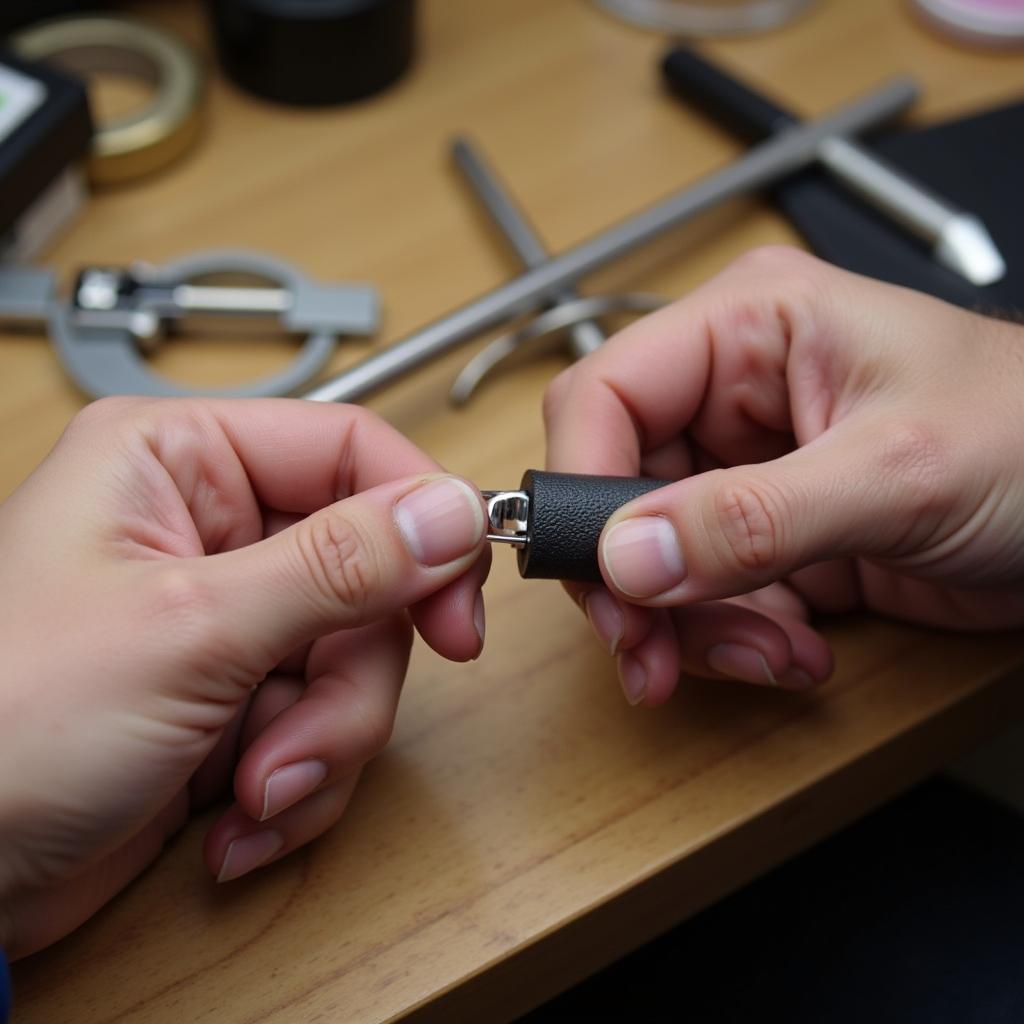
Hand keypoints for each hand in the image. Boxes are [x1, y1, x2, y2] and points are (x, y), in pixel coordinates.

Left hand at [0, 397, 488, 957]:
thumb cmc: (3, 724)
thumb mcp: (192, 630)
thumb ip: (339, 564)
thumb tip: (451, 511)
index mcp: (180, 461)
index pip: (352, 452)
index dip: (422, 524)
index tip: (457, 606)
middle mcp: (212, 530)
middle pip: (369, 575)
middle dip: (348, 679)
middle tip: (306, 739)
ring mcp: (230, 618)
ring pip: (355, 660)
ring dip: (322, 741)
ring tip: (255, 790)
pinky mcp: (239, 695)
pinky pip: (325, 721)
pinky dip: (298, 781)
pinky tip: (235, 817)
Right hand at [543, 247, 1023, 706]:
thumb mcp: (895, 473)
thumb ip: (752, 518)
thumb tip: (626, 556)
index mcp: (749, 328)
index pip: (607, 394)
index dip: (583, 484)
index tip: (602, 572)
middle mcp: (733, 394)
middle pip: (617, 490)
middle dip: (637, 582)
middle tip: (653, 652)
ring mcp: (749, 470)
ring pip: (655, 556)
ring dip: (694, 624)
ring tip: (768, 652)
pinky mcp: (769, 533)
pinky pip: (707, 595)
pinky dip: (735, 637)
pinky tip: (795, 649)